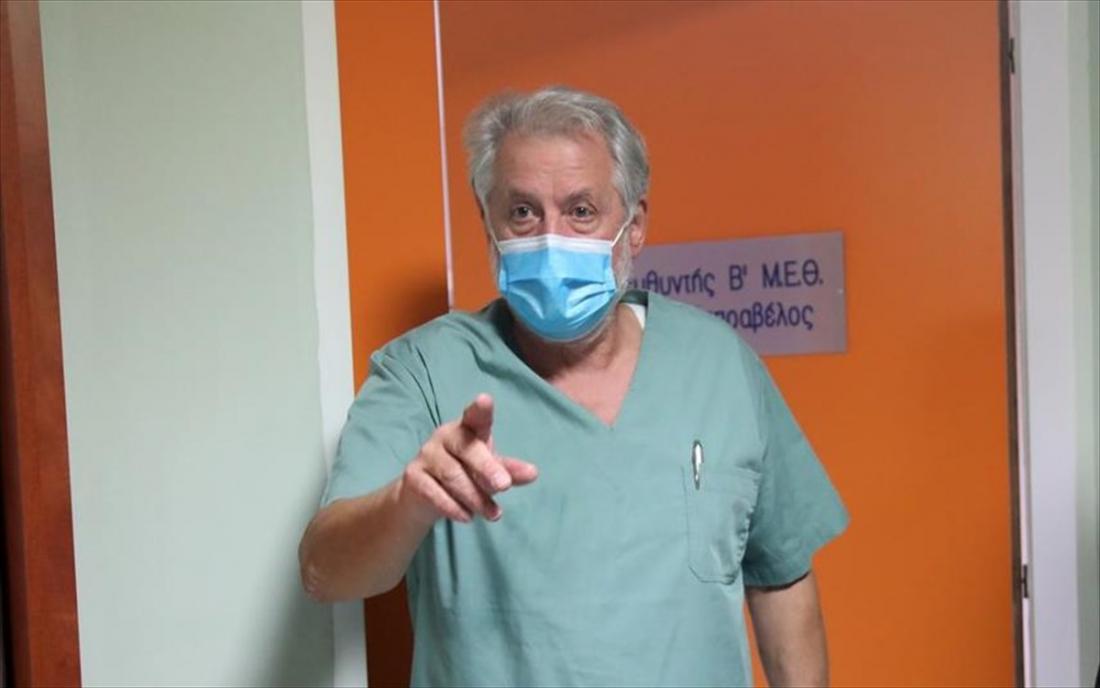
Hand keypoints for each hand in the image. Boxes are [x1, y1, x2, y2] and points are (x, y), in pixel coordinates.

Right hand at [400, 394, 537, 523]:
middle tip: (505, 486)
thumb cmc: (464, 473)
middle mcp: (444, 436)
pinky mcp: (413, 476)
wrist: (424, 496)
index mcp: (466, 429)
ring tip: (493, 514)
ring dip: (475, 497)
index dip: (480, 409)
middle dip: (487, 468)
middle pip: (466, 449)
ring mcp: (426, 455)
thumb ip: (509, 471)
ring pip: (453, 475)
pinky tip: (468, 517)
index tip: (485, 400)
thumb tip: (533, 473)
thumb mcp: (489, 471)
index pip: (474, 416)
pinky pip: (435, 492)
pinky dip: (454, 507)